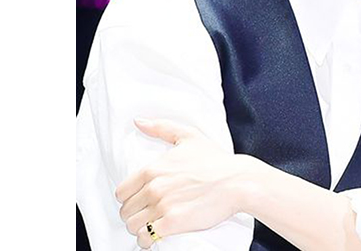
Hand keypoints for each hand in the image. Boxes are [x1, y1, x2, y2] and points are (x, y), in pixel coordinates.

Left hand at [114, 117, 247, 248]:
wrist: (238, 182)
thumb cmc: (217, 160)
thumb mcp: (189, 136)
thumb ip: (161, 128)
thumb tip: (138, 122)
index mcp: (152, 169)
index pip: (121, 192)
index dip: (128, 199)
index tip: (138, 202)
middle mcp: (154, 188)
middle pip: (126, 211)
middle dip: (134, 215)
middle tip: (146, 216)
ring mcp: (163, 206)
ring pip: (133, 226)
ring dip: (140, 229)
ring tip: (150, 228)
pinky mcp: (174, 223)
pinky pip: (147, 237)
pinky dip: (148, 241)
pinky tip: (154, 239)